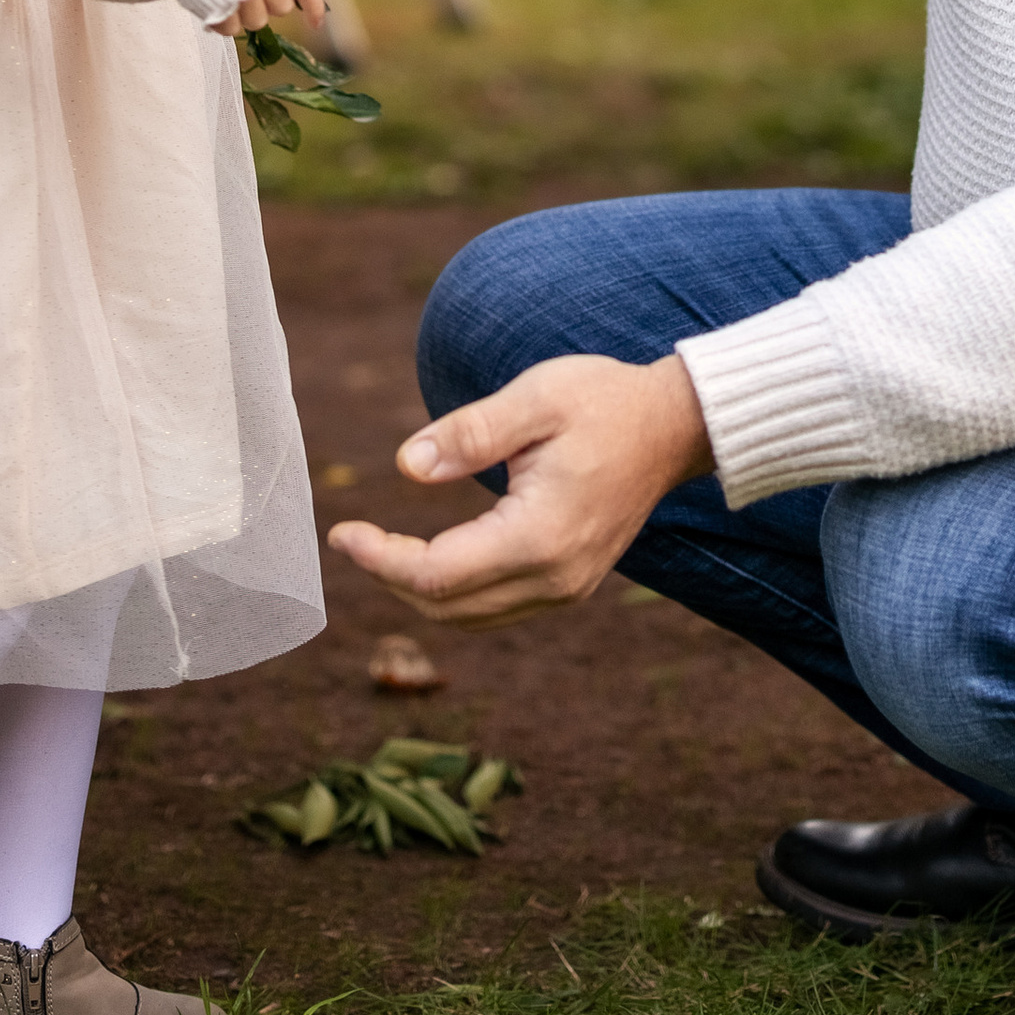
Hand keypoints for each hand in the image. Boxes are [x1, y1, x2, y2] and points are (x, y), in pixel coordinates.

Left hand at [326, 351, 713, 624]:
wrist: (674, 426)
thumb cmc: (605, 401)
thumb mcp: (537, 397)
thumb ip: (471, 432)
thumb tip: (406, 466)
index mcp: (541, 535)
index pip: (437, 573)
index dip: (379, 558)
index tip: (341, 532)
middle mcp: (555, 577)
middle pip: (446, 606)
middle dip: (389, 576)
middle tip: (353, 536)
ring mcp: (566, 587)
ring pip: (470, 617)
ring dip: (418, 589)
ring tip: (381, 546)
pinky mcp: (570, 584)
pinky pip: (495, 608)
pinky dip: (453, 591)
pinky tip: (430, 557)